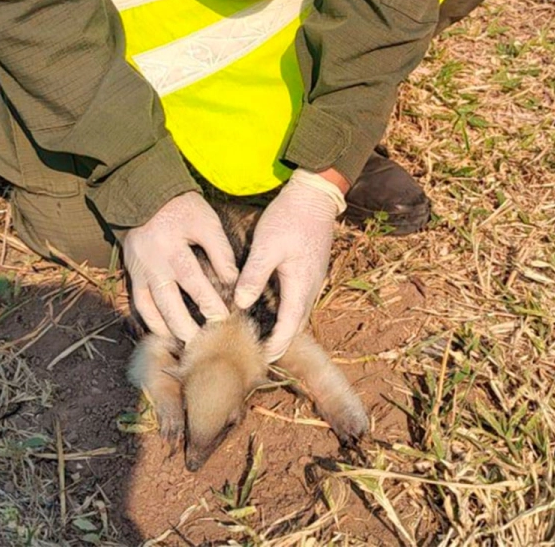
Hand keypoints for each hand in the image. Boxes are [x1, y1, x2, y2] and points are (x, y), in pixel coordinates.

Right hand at [122, 192, 238, 342]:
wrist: (144, 196)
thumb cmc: (180, 208)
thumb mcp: (205, 221)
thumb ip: (220, 250)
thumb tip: (232, 281)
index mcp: (172, 248)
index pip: (193, 282)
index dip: (209, 303)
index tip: (224, 318)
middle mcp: (152, 264)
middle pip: (169, 304)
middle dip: (187, 326)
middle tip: (203, 343)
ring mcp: (139, 271)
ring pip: (151, 309)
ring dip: (168, 328)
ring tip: (185, 343)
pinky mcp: (132, 274)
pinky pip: (139, 304)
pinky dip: (151, 320)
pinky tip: (165, 331)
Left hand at [233, 169, 346, 360]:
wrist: (314, 195)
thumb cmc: (290, 218)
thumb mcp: (266, 247)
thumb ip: (253, 277)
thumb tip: (240, 304)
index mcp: (301, 286)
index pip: (290, 327)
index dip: (276, 345)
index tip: (260, 358)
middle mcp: (311, 288)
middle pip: (296, 325)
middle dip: (280, 343)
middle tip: (258, 355)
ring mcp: (312, 280)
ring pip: (298, 314)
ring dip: (284, 329)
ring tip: (262, 339)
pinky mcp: (309, 271)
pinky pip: (298, 300)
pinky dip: (286, 313)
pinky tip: (269, 311)